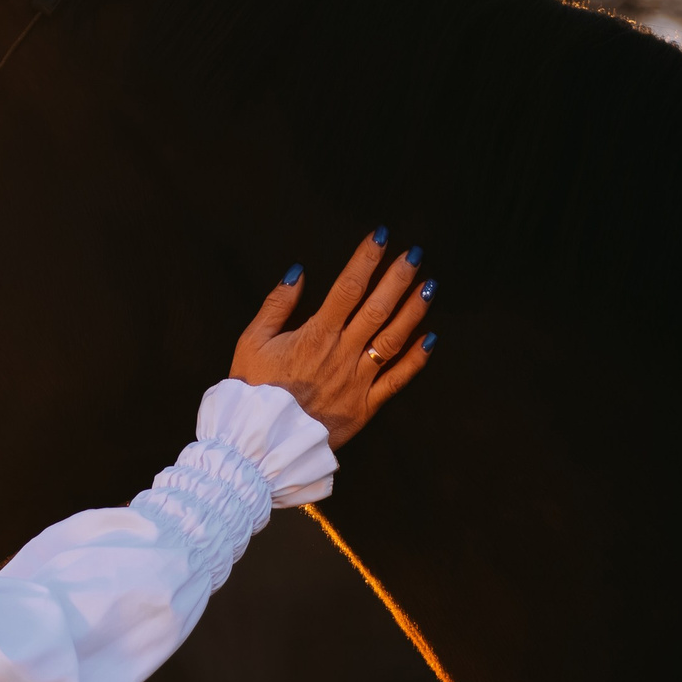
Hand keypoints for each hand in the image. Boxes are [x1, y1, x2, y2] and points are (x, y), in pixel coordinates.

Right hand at [229, 231, 437, 447]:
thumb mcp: (251, 341)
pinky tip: (429, 339)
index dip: (366, 259)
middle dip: (398, 278)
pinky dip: (415, 361)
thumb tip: (299, 273)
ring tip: (429, 287)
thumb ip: (276, 305)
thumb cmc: (252, 391)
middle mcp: (341, 354)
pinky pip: (396, 381)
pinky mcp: (364, 407)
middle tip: (415, 255)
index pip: (347, 287)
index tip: (381, 237)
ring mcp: (356, 381)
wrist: (259, 443)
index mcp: (315, 335)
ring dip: (413, 311)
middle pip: (377, 308)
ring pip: (392, 339)